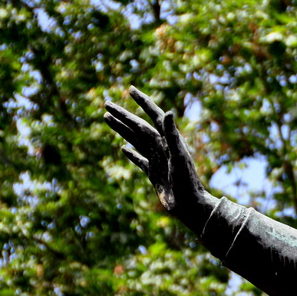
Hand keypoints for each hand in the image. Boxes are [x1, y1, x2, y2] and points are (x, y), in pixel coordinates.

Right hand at [103, 87, 211, 226]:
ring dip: (122, 129)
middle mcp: (163, 147)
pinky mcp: (154, 174)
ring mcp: (158, 160)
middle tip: (106, 103)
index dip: (142, 102)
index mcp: (169, 140)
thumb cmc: (187, 182)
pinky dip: (131, 153)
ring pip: (136, 140)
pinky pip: (140, 160)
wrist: (191, 206)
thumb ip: (172, 135)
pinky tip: (123, 148)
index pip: (154, 115)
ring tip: (106, 118)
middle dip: (123, 114)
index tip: (130, 89)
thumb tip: (168, 112)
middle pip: (139, 126)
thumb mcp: (178, 157)